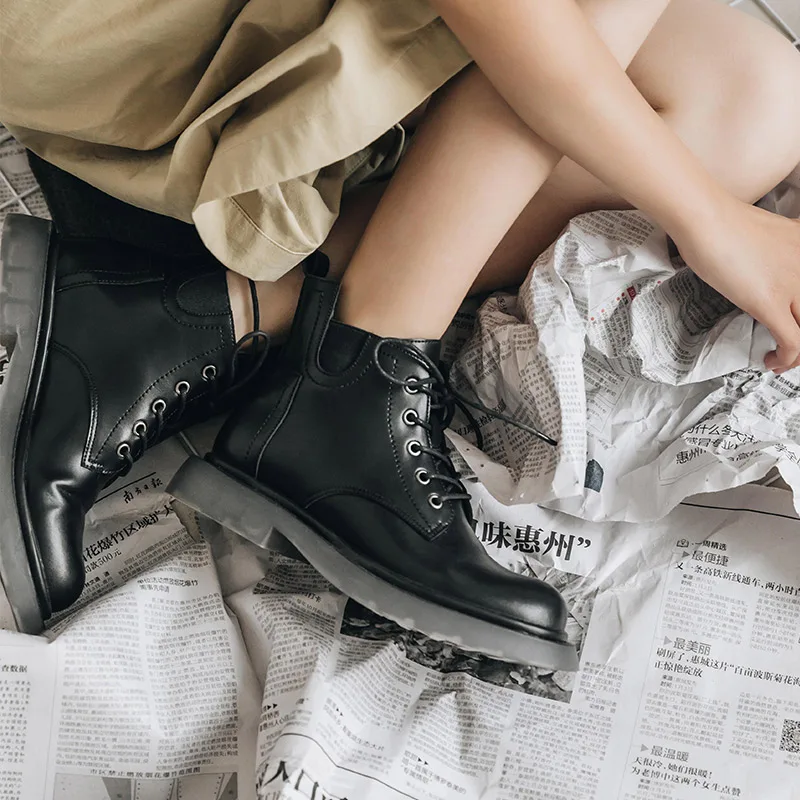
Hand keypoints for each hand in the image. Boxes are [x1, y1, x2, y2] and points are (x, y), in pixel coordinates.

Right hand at [674, 201, 799, 372]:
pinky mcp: (769, 302)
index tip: (793, 318)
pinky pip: (792, 341)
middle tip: (790, 344)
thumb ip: (778, 248)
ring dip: (798, 353)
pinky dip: (785, 358)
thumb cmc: (722, 221)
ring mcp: (792, 284)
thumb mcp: (767, 231)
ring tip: (783, 358)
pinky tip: (771, 360)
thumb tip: (768, 263)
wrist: (705, 218)